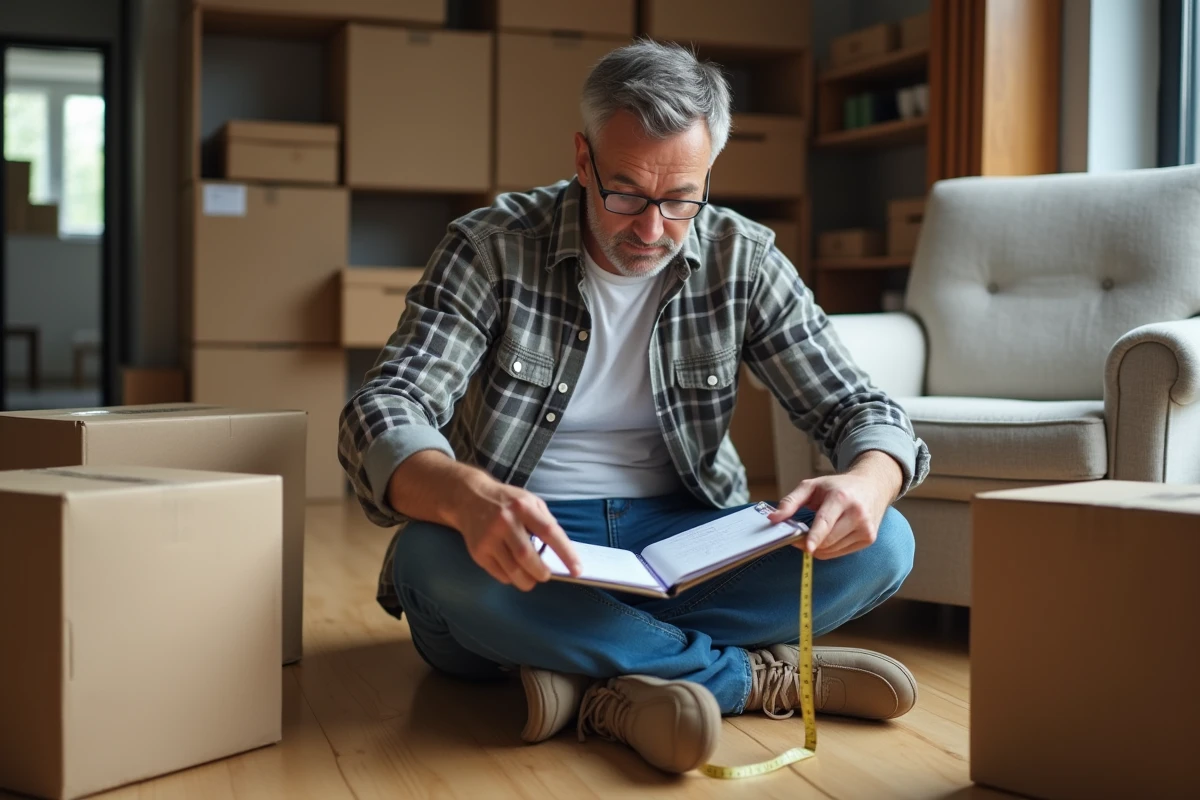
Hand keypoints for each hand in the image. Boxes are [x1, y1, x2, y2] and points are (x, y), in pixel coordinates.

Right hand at [448, 472, 581, 589]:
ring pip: (513, 570)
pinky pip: (499, 574)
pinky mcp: (478, 551)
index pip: (549, 532)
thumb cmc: (507, 501)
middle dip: (542, 572)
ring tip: (533, 578)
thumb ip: (545, 521)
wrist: (469, 498)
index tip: (577, 569)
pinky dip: (512, 578)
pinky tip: (515, 571)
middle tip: (546, 574)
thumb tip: (562, 550)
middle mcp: (504, 522)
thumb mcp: (530, 501)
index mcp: (523, 507)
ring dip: (528, 580)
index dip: (566, 553)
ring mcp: (489, 538)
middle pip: (527, 556)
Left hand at [768, 452, 901, 559]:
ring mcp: (865, 528)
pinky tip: (829, 535)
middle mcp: (857, 514)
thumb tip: (773, 518)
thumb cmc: (838, 486)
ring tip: (814, 534)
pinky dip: (830, 549)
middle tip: (798, 537)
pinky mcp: (869, 538)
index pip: (826, 522)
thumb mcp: (811, 486)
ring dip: (818, 547)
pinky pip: (841, 552)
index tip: (807, 548)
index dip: (815, 536)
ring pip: (833, 549)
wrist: (872, 486)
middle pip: (828, 540)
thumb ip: (790, 502)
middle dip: (809, 543)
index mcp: (841, 498)